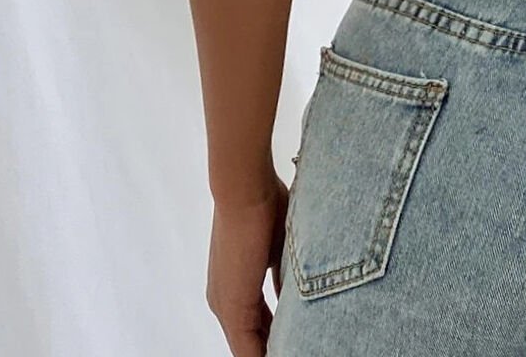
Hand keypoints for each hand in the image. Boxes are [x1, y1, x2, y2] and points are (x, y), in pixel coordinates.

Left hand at [206, 171, 288, 355]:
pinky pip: (248, 350)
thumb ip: (284, 276)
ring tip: (300, 352)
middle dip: (277, 346)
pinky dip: (268, 356)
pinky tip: (288, 356)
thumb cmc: (265, 201)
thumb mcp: (280, 247)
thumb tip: (295, 297)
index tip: (299, 341)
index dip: (277, 338)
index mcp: (233, 287)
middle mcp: (223, 302)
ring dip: (275, 350)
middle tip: (302, 349)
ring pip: (250, 348)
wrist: (244, 186)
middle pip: (252, 343)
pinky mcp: (232, 308)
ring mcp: (225, 306)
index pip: (257, 327)